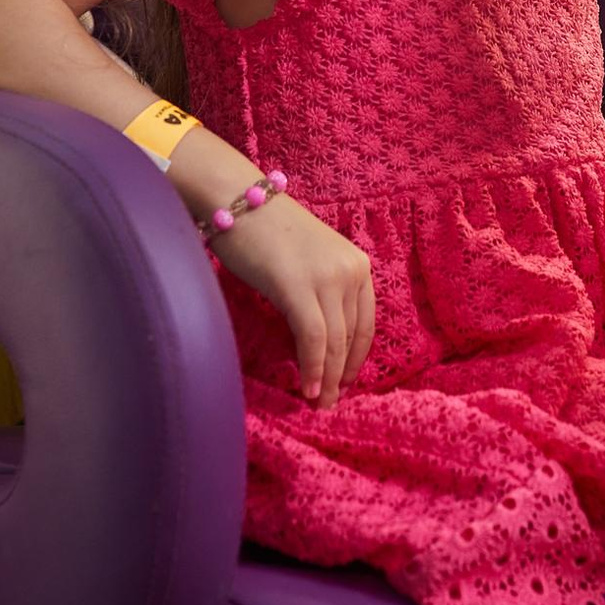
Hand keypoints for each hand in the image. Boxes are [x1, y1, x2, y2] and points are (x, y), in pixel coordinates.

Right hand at [206, 196, 374, 408]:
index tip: (345, 383)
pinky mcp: (298, 286)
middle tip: (328, 404)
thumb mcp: (309, 263)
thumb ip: (322, 294)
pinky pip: (313, 338)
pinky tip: (306, 388)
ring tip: (318, 404)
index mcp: (358, 265)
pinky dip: (311, 368)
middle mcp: (351, 270)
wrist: (238, 200)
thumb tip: (319, 342)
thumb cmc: (266, 232)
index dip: (356, 359)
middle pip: (352, 337)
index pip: (366, 323)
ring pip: (335, 342)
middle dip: (341, 375)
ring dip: (327, 379)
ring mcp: (327, 277)